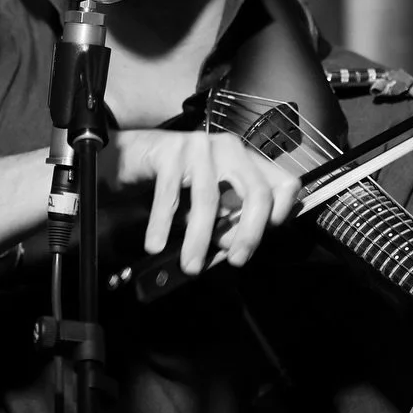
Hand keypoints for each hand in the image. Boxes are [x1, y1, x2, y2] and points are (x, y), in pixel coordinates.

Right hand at [111, 129, 300, 273]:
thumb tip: (234, 248)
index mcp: (246, 162)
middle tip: (236, 260)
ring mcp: (200, 146)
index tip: (268, 237)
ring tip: (191, 265)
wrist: (129, 155)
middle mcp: (229, 149)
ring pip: (209, 199)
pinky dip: (162, 224)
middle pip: (257, 192)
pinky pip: (170, 194)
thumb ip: (225, 224)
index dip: (282, 212)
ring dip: (199, 238)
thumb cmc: (173, 184)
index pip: (283, 183)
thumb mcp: (206, 207)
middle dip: (249, 233)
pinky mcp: (170, 149)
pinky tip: (156, 244)